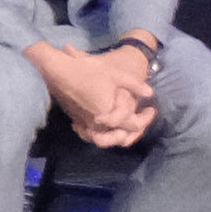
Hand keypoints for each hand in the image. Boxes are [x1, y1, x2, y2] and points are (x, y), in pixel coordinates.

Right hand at [30, 37, 155, 148]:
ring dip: (116, 135)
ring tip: (124, 125)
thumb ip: (135, 85)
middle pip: (119, 138)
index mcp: (109, 115)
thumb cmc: (88, 71)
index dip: (146, 118)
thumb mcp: (116, 75)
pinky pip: (90, 134)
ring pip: (104, 139)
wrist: (58, 71)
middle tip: (140, 119)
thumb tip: (150, 93)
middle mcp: (97, 124)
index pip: (133, 125)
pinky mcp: (76, 121)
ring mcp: (84, 124)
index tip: (151, 109)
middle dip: (133, 131)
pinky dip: (99, 133)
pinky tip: (104, 124)